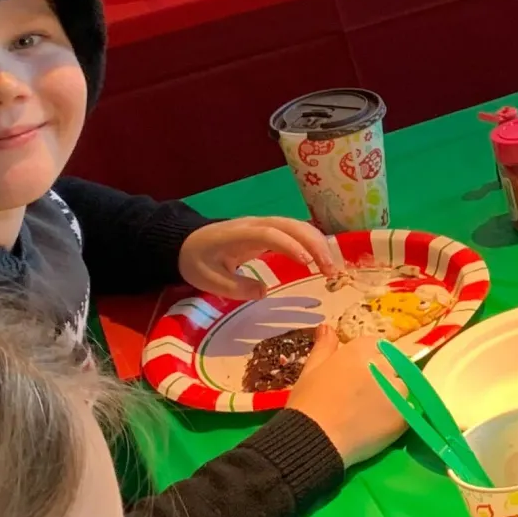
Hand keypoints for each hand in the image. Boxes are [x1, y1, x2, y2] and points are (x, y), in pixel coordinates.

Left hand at [178, 215, 341, 297]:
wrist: (186, 242)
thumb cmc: (197, 261)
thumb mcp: (208, 280)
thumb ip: (235, 286)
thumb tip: (264, 292)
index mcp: (238, 235)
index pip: (270, 234)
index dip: (290, 245)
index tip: (307, 263)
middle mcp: (256, 225)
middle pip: (291, 226)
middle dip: (315, 245)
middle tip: (330, 270)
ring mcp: (264, 225)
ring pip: (298, 226)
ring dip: (318, 244)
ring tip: (331, 269)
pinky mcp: (269, 231)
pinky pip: (295, 232)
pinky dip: (312, 244)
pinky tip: (322, 260)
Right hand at [284, 323, 407, 464]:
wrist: (313, 439)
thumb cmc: (307, 404)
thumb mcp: (311, 370)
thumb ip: (324, 347)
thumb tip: (328, 327)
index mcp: (360, 350)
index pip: (378, 346)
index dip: (371, 360)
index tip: (361, 376)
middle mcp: (383, 365)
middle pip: (394, 365)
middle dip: (384, 376)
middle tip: (364, 397)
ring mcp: (396, 389)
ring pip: (403, 387)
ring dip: (393, 395)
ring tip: (371, 413)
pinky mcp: (404, 414)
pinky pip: (406, 410)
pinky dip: (395, 416)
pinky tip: (376, 426)